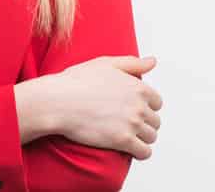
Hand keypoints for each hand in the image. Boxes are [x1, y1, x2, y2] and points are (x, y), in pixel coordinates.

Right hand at [41, 55, 162, 159]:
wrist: (57, 101)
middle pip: (155, 121)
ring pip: (151, 137)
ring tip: (128, 136)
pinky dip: (139, 152)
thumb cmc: (76, 82)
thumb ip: (132, 63)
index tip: (132, 110)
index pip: (157, 102)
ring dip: (142, 138)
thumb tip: (152, 61)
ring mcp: (132, 123)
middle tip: (127, 124)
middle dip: (144, 123)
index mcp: (137, 86)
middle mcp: (139, 105)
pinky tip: (129, 149)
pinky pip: (144, 152)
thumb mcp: (105, 64)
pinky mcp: (123, 140)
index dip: (145, 106)